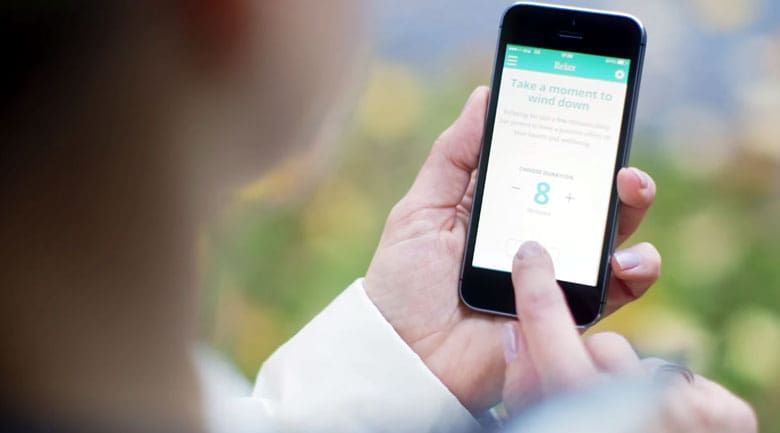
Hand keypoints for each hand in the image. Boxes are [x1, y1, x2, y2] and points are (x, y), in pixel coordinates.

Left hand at [364, 87, 660, 411]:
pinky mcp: (567, 312)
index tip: (589, 112)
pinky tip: (623, 258)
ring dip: (631, 210)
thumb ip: (455, 156)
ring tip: (629, 189)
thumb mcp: (421, 210)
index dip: (572, 141)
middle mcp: (535, 236)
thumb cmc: (404, 284)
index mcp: (501, 207)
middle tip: (619, 157)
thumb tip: (486, 95)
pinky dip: (633, 271)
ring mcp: (554, 274)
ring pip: (611, 236)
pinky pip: (615, 290)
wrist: (405, 358)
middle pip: (587, 197)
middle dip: (613, 172)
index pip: (547, 166)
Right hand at [502, 242, 756, 432]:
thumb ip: (525, 383)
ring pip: (641, 360)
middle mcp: (641, 408)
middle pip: (602, 347)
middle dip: (587, 366)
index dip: (536, 289)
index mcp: (582, 411)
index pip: (550, 331)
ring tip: (630, 421)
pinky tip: (663, 426)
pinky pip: (680, 379)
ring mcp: (692, 411)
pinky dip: (669, 398)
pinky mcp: (728, 414)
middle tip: (586, 397)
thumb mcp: (540, 423)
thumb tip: (517, 331)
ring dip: (628, 384)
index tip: (532, 256)